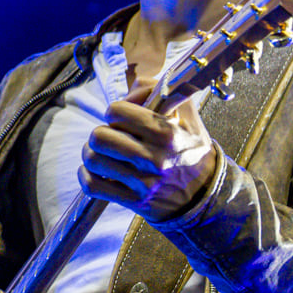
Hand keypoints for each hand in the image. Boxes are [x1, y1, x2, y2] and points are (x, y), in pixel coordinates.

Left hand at [79, 93, 217, 221]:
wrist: (205, 193)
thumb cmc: (191, 150)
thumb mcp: (186, 115)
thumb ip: (159, 91)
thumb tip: (130, 91)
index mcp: (166, 134)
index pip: (117, 112)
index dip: (115, 111)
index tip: (120, 118)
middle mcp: (154, 159)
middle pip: (100, 136)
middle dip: (100, 133)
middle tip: (110, 136)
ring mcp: (143, 183)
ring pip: (93, 160)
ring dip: (92, 154)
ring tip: (102, 153)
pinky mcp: (135, 201)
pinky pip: (93, 186)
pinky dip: (87, 176)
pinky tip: (96, 171)